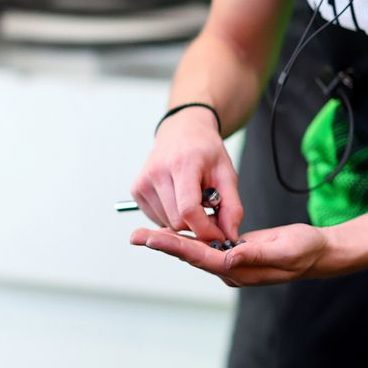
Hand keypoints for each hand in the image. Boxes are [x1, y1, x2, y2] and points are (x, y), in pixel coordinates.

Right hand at [128, 106, 241, 242]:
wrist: (181, 132)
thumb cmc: (205, 152)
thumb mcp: (227, 173)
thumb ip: (232, 206)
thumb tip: (230, 235)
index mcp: (182, 164)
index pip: (189, 210)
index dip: (205, 229)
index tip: (219, 234)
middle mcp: (157, 172)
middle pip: (178, 221)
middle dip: (197, 225)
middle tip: (209, 212)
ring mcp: (142, 181)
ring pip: (167, 224)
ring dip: (184, 221)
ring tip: (192, 200)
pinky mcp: (136, 190)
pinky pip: (156, 219)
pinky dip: (171, 216)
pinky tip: (178, 200)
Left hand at [130, 222, 329, 286]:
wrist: (319, 253)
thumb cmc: (306, 251)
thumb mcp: (286, 251)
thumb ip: (257, 255)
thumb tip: (228, 257)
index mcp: (239, 270)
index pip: (201, 257)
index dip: (175, 247)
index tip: (152, 238)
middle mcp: (230, 269)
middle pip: (190, 255)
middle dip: (162, 244)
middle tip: (135, 235)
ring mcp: (231, 262)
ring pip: (194, 251)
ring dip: (170, 241)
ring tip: (143, 234)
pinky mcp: (234, 252)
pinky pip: (205, 245)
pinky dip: (187, 237)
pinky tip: (172, 230)